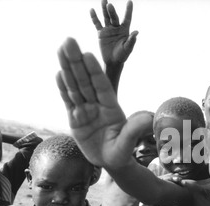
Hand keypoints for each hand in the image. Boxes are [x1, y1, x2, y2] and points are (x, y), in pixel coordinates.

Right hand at [56, 37, 143, 168]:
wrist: (111, 162)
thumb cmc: (122, 152)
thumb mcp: (128, 142)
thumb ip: (136, 129)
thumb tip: (150, 117)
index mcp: (111, 107)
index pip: (102, 86)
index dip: (94, 71)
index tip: (88, 54)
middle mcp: (98, 105)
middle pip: (85, 80)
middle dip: (77, 61)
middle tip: (69, 40)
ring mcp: (86, 110)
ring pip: (75, 87)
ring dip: (67, 68)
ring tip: (61, 49)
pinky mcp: (75, 119)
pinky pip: (68, 101)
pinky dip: (63, 88)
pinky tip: (59, 72)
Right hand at [90, 0, 137, 65]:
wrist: (113, 61)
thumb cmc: (122, 55)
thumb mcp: (127, 48)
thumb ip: (131, 40)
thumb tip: (136, 32)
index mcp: (125, 30)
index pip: (127, 18)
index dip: (129, 10)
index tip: (130, 1)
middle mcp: (117, 28)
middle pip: (114, 17)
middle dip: (112, 11)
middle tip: (109, 5)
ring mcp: (108, 29)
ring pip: (106, 17)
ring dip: (104, 10)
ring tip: (103, 1)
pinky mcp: (101, 33)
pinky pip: (97, 24)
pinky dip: (94, 17)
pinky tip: (92, 10)